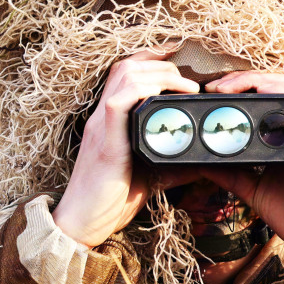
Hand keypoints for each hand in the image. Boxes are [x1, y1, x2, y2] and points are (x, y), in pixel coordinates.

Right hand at [53, 50, 197, 247]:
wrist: (82, 223)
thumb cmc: (110, 202)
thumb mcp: (150, 176)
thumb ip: (172, 165)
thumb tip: (201, 163)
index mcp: (109, 121)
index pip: (125, 74)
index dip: (150, 59)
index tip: (177, 59)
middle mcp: (102, 117)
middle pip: (126, 66)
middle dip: (162, 64)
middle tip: (188, 80)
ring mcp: (101, 125)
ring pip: (126, 74)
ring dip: (160, 73)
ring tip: (186, 87)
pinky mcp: (105, 140)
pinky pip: (120, 100)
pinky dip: (146, 90)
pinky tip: (168, 97)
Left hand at [194, 71, 283, 257]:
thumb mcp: (251, 187)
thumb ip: (230, 172)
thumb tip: (200, 163)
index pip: (265, 96)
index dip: (241, 87)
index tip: (212, 92)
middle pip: (275, 85)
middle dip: (243, 78)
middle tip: (215, 87)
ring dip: (259, 80)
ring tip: (230, 86)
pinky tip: (263, 91)